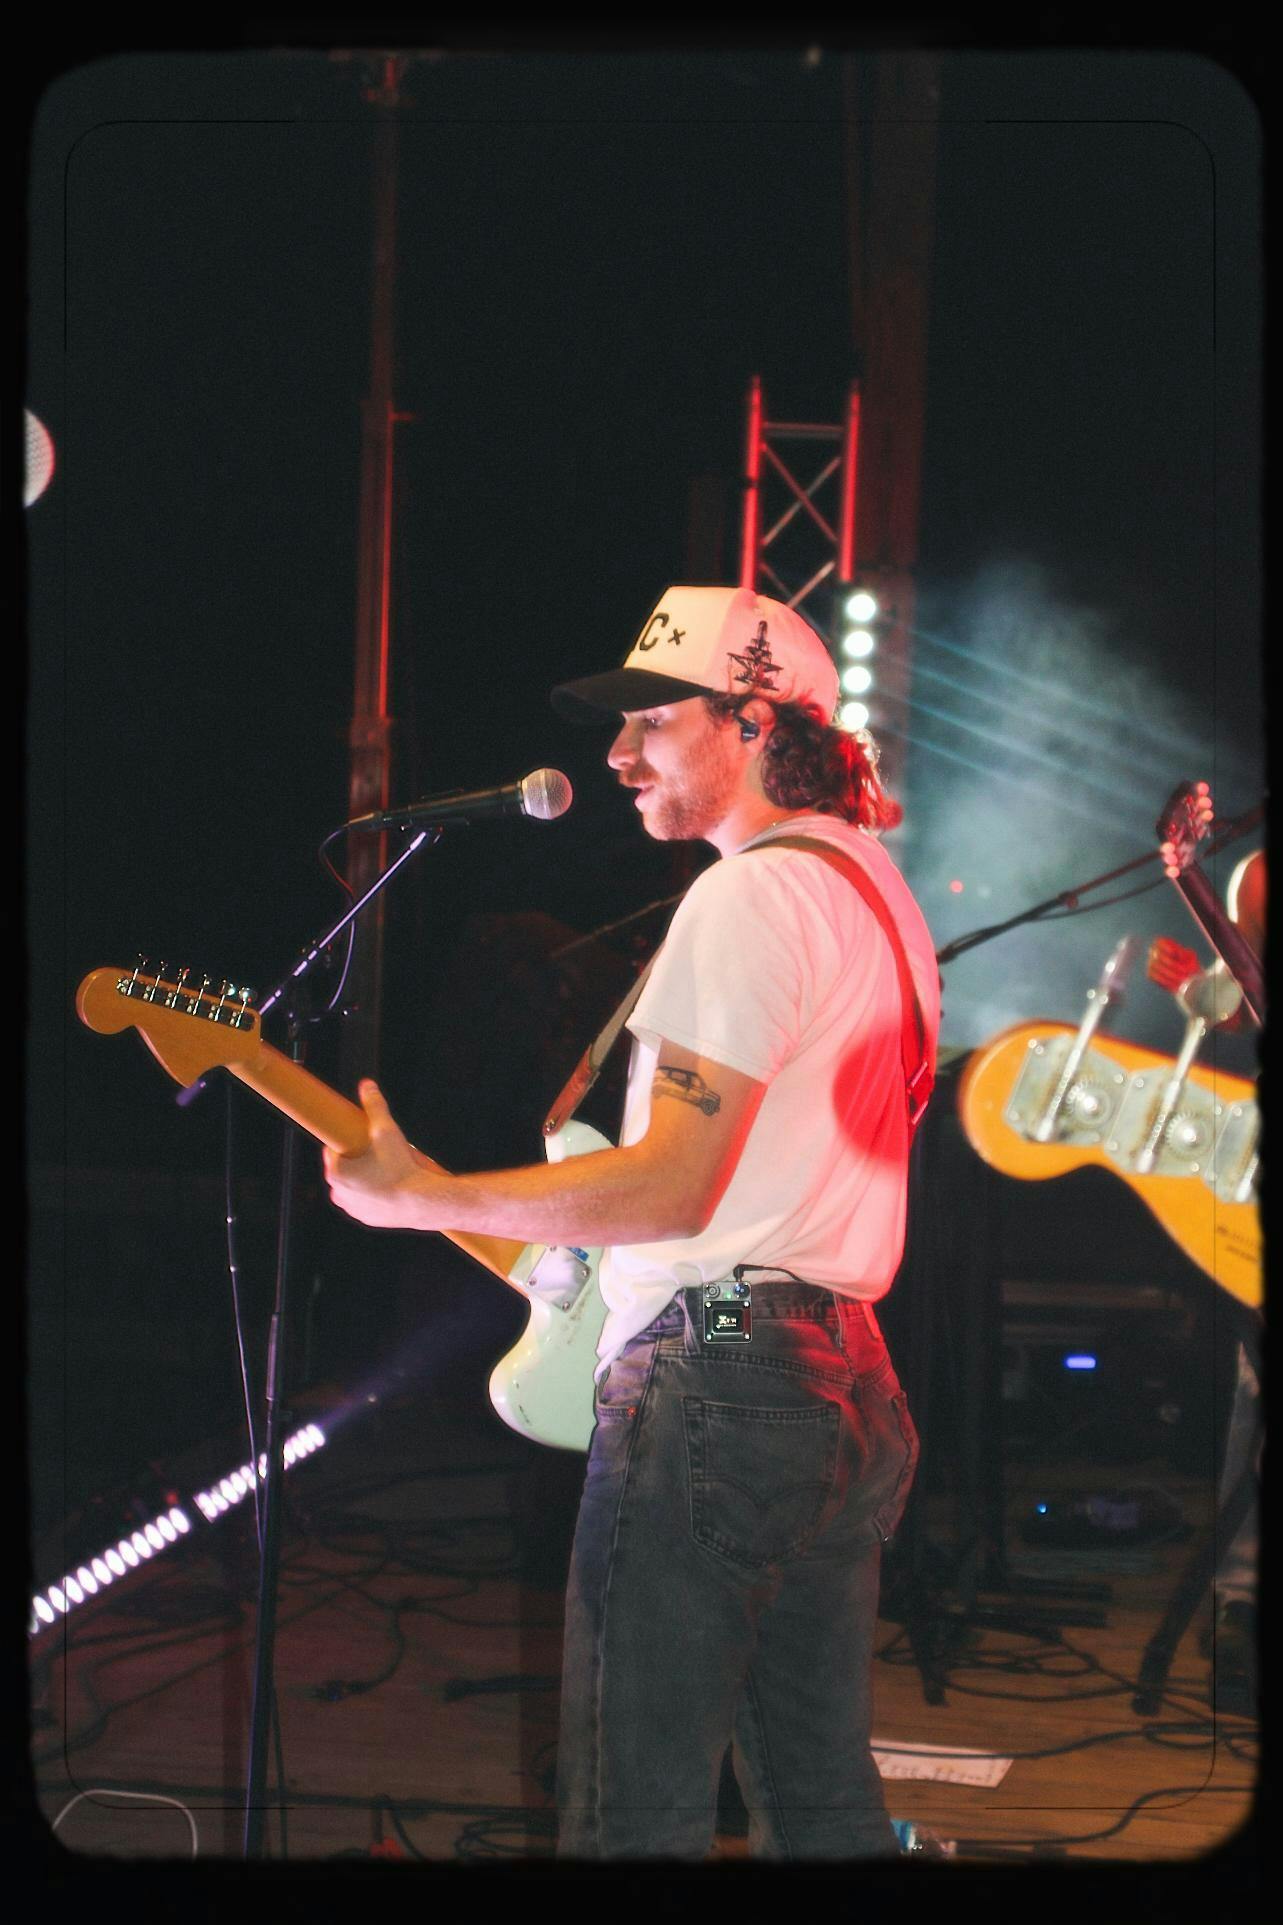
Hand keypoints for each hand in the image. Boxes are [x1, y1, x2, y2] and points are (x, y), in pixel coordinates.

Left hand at [323, 1080, 443, 1229]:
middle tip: (375, 1152)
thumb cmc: (401, 1167)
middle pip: (341, 1167)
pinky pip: (363, 1201)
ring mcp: (351, 1208)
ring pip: (351, 1185)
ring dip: (360, 1177)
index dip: (347, 1142)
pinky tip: (384, 1186)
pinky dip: (370, 1194)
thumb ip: (375, 1106)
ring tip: (381, 1169)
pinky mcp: (364, 1218)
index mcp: (335, 1171)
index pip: (332, 1149)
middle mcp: (337, 1192)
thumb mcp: (387, 1131)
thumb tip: (367, 1085)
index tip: (359, 1139)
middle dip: (354, 1159)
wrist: (421, 1202)